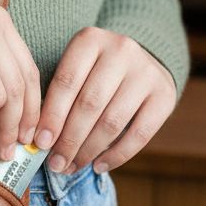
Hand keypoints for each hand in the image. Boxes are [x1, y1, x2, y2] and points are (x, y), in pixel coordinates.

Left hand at [33, 26, 176, 173]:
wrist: (140, 61)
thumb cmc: (94, 72)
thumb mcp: (75, 69)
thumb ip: (57, 98)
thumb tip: (41, 142)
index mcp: (90, 40)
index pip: (66, 82)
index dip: (52, 116)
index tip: (40, 143)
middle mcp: (121, 50)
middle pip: (89, 103)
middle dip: (69, 139)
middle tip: (56, 164)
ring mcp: (146, 72)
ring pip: (112, 121)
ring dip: (89, 150)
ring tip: (72, 166)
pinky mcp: (165, 95)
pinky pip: (140, 134)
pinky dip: (117, 155)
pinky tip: (99, 166)